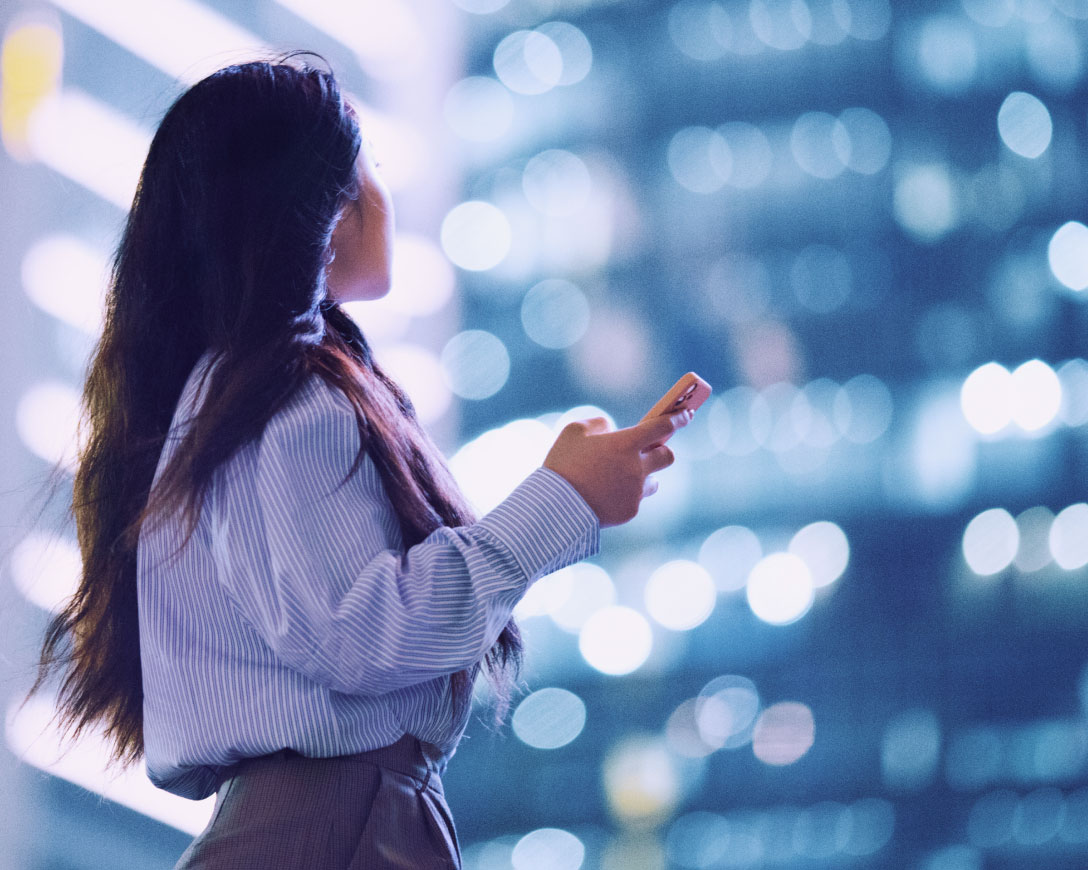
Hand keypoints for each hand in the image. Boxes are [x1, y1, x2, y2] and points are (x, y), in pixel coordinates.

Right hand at [542, 410, 693, 527]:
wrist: (554, 507)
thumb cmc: (562, 464)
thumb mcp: (573, 432)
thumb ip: (597, 425)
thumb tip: (610, 430)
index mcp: (626, 443)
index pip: (663, 427)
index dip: (677, 419)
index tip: (685, 414)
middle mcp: (637, 467)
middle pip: (667, 456)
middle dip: (661, 451)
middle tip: (649, 450)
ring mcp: (635, 491)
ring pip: (653, 481)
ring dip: (643, 477)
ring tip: (620, 478)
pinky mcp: (630, 511)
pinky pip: (635, 500)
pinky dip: (626, 496)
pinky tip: (606, 496)